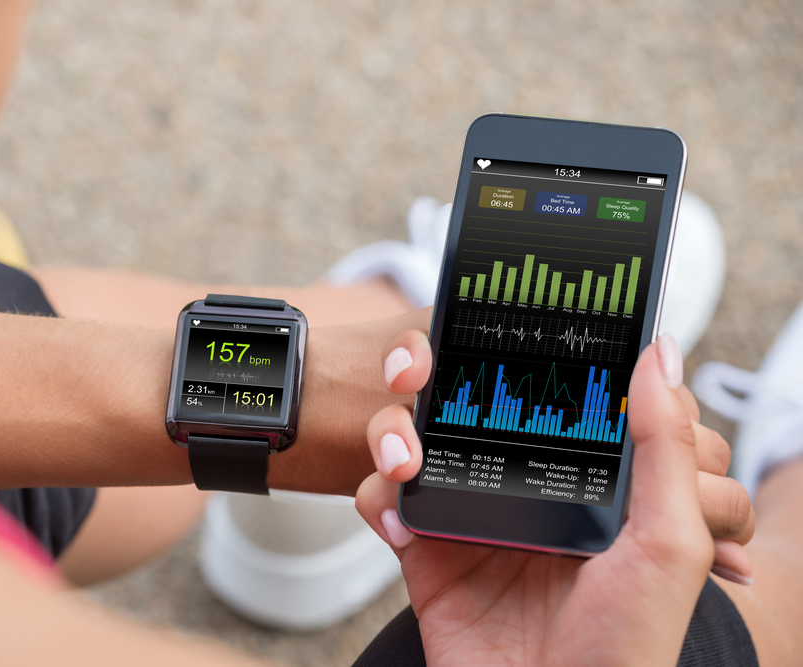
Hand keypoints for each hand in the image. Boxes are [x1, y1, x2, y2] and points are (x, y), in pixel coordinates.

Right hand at [356, 332, 746, 665]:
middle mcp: (522, 485)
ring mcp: (468, 514)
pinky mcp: (425, 548)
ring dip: (391, 433)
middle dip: (427, 376)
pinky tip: (398, 523)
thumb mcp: (669, 541)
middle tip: (415, 371)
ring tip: (403, 462)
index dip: (512, 351)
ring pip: (413, 438)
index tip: (483, 322)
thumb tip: (658, 353)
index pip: (543, 389)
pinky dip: (376, 498)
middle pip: (462, 402)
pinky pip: (383, 500)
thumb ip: (665, 445)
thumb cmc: (624, 649)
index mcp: (581, 475)